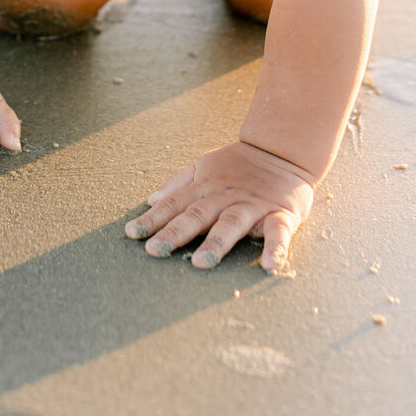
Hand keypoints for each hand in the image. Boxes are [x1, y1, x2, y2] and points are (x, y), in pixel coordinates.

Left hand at [124, 138, 314, 271]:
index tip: (132, 233)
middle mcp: (226, 197)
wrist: (283, 150)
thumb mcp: (205, 165)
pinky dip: (276, 248)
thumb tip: (151, 200)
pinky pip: (279, 232)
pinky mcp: (281, 214)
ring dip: (216, 243)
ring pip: (232, 224)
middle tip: (154, 251)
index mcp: (206, 187)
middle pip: (197, 215)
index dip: (153, 218)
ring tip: (201, 263)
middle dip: (175, 233)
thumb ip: (178, 183)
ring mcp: (252, 205)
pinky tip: (269, 265)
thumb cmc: (240, 164)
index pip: (175, 204)